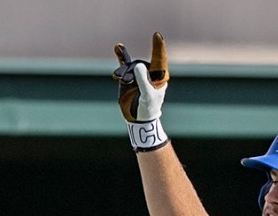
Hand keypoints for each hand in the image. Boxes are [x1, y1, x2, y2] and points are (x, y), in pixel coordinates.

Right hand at [112, 34, 168, 149]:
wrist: (138, 118)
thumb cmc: (148, 108)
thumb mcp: (147, 95)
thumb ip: (143, 80)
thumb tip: (137, 65)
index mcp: (159, 75)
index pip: (160, 58)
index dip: (158, 47)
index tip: (156, 35)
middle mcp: (149, 72)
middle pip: (139, 65)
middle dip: (131, 71)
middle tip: (126, 80)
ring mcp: (139, 74)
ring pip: (129, 67)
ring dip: (123, 71)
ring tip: (118, 77)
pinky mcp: (129, 77)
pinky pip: (124, 64)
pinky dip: (121, 56)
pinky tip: (118, 47)